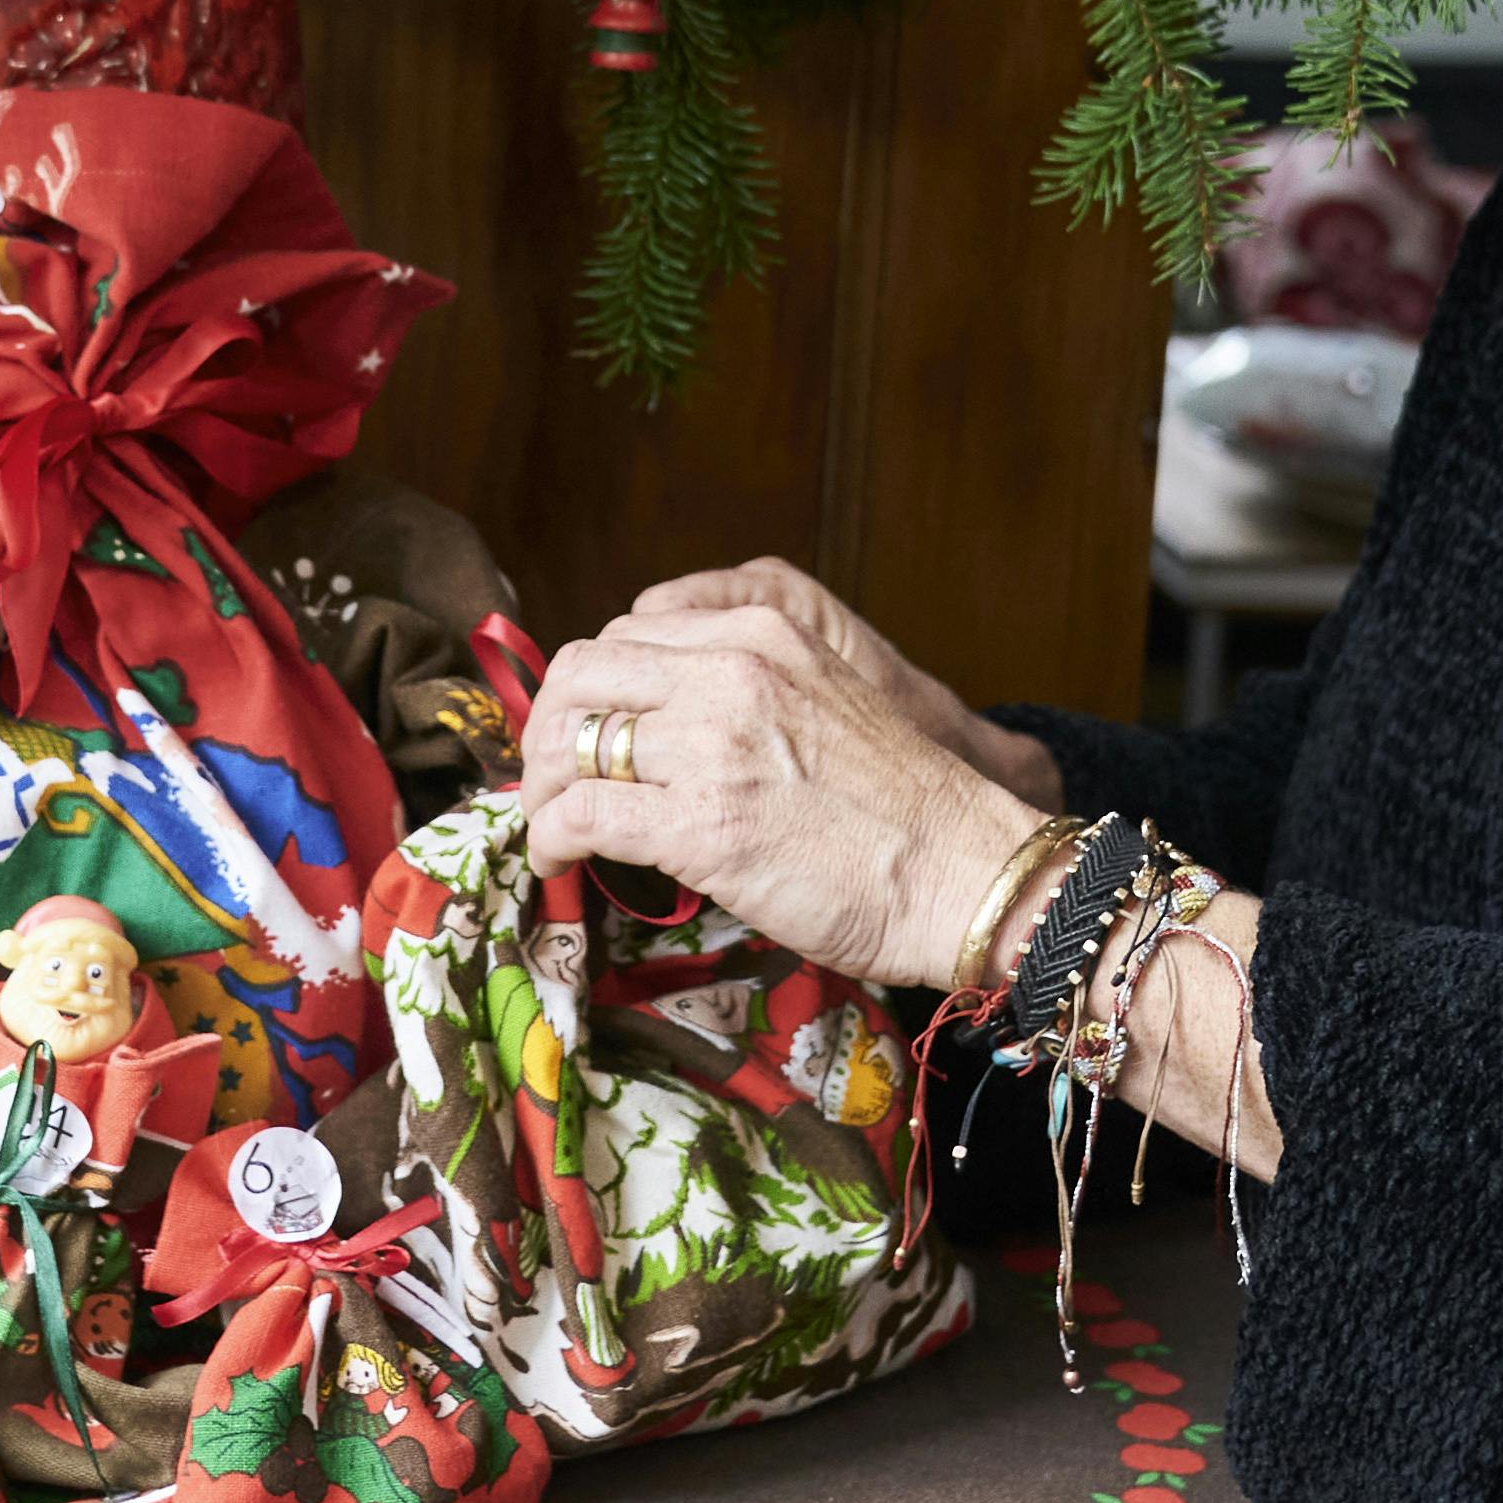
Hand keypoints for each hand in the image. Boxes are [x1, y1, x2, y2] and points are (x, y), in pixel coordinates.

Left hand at [515, 595, 1049, 991]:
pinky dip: (551, 837)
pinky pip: (580, 814)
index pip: (625, 635)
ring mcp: (711, 745)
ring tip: (551, 824)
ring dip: (540, 788)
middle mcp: (729, 671)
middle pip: (580, 675)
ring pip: (567, 742)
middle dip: (545, 730)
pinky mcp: (699, 824)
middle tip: (549, 780)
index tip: (581, 735)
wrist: (961, 870)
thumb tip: (658, 733)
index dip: (587, 690)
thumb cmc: (899, 812)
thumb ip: (744, 695)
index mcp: (760, 632)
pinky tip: (559, 860)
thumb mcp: (819, 704)